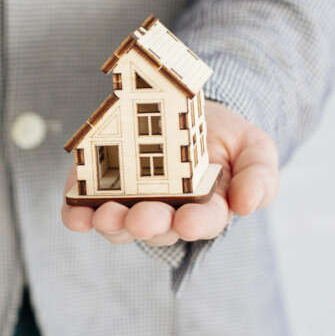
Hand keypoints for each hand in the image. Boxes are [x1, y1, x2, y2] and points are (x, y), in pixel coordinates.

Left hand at [61, 101, 278, 245]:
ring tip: (105, 215)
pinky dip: (78, 215)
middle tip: (142, 217)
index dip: (196, 224)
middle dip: (147, 224)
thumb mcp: (255, 148)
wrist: (187, 107)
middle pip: (155, 228)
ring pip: (119, 225)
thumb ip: (259, 176)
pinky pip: (85, 209)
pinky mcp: (99, 189)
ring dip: (111, 223)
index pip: (203, 223)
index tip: (189, 221)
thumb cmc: (226, 137)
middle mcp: (166, 214)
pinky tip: (75, 214)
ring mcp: (131, 204)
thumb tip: (248, 204)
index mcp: (206, 210)